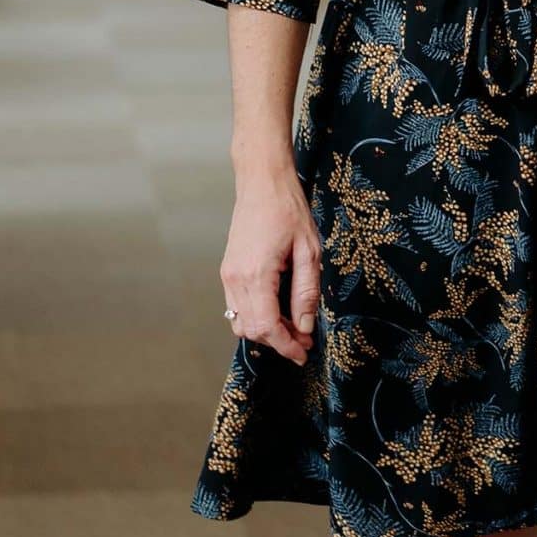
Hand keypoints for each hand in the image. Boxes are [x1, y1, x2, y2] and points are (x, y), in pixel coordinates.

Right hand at [220, 170, 320, 363]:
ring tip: (293, 326)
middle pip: (251, 330)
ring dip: (266, 331)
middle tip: (305, 340)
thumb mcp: (309, 251)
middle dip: (278, 341)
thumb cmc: (288, 210)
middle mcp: (235, 279)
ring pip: (240, 322)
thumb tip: (304, 326)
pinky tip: (278, 310)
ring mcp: (227, 276)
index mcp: (256, 275)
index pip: (266, 327)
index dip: (286, 345)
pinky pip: (237, 307)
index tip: (303, 353)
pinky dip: (256, 316)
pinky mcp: (227, 271)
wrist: (262, 183)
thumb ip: (306, 292)